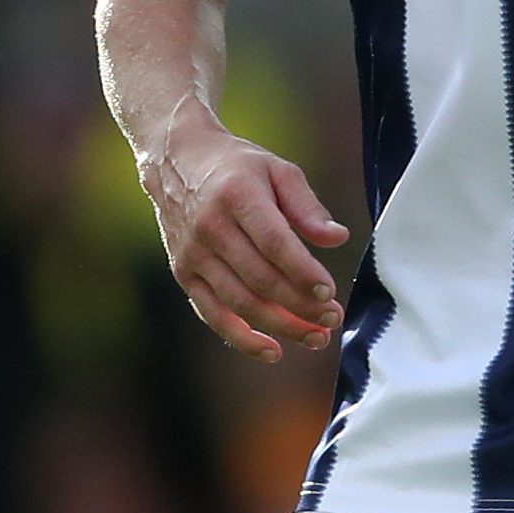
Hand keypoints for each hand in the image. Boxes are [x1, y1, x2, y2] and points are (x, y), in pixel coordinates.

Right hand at [142, 112, 347, 358]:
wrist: (176, 161)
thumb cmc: (237, 168)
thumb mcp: (278, 170)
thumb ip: (307, 206)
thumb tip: (337, 238)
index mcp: (237, 196)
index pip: (273, 242)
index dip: (302, 271)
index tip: (328, 291)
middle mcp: (210, 227)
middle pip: (260, 279)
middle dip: (301, 306)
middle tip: (333, 318)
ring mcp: (193, 254)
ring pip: (240, 302)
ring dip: (280, 327)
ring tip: (316, 337)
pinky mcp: (183, 274)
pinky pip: (212, 314)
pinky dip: (242, 338)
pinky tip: (272, 351)